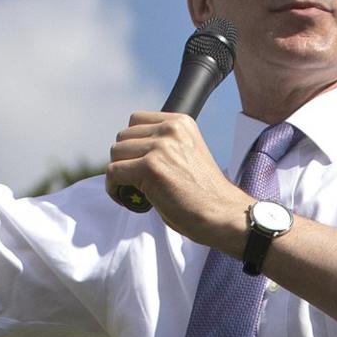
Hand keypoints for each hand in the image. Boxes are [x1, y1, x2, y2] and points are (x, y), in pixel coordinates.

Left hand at [106, 111, 247, 244]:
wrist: (223, 215)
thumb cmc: (205, 195)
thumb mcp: (186, 156)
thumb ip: (162, 146)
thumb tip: (129, 153)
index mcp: (180, 123)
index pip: (136, 121)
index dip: (133, 144)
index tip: (139, 164)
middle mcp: (170, 129)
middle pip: (123, 137)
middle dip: (125, 160)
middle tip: (136, 183)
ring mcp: (160, 147)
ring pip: (116, 154)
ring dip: (119, 174)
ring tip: (134, 192)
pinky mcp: (150, 168)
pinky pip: (113, 173)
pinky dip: (114, 188)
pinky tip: (127, 200)